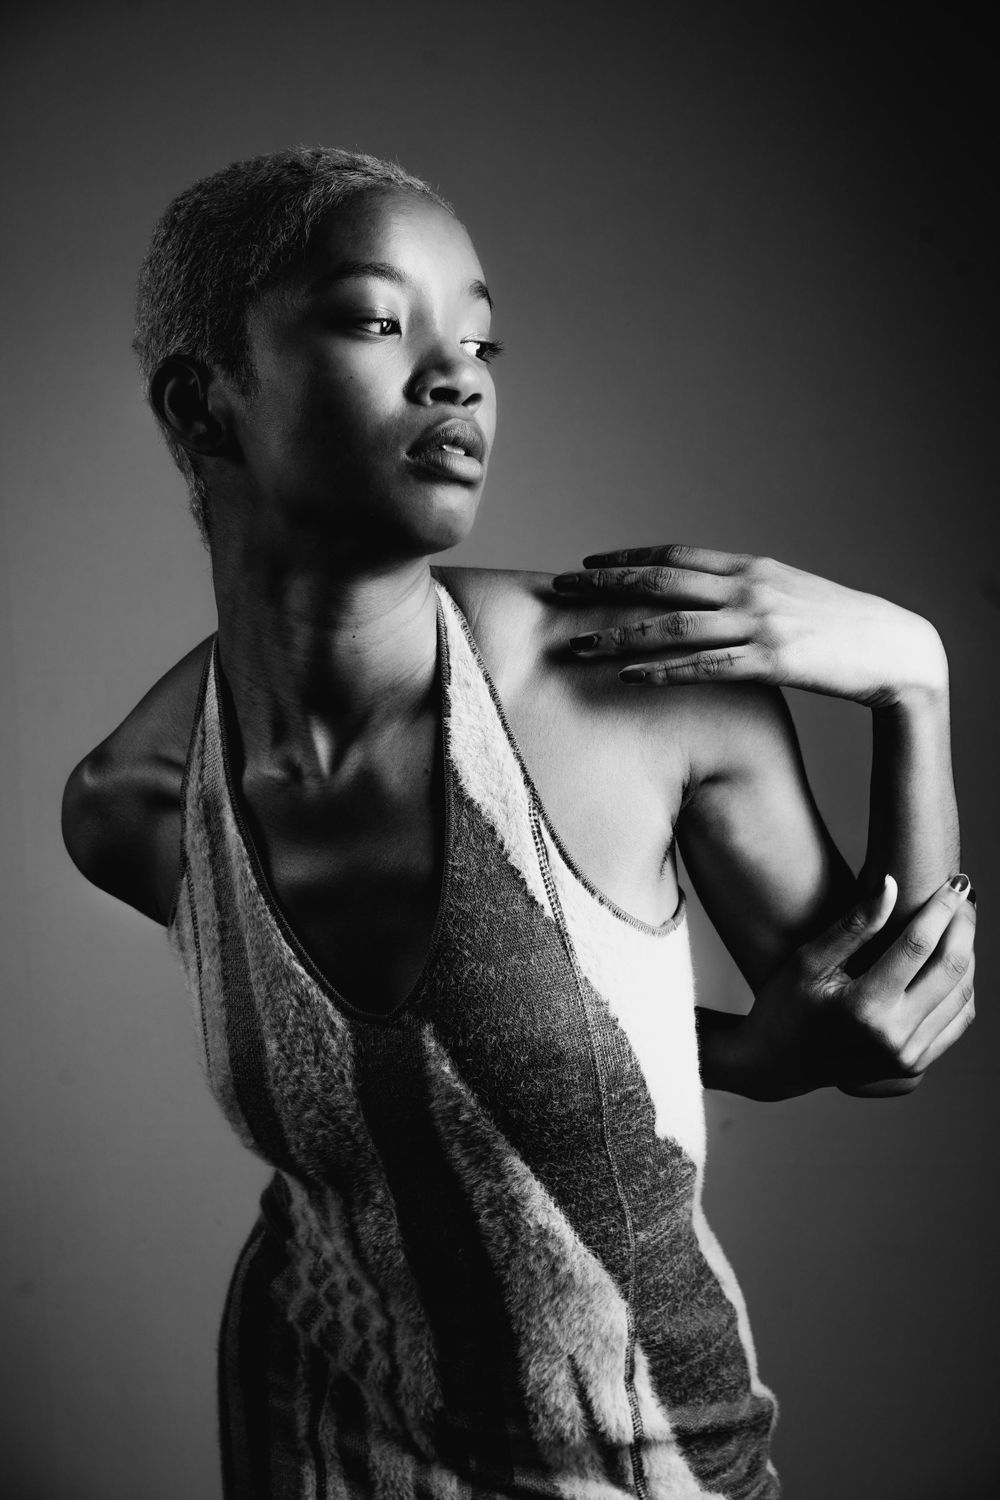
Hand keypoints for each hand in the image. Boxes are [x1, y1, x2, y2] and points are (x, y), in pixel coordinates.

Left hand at [553, 544, 947, 707]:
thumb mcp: (791, 593)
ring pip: (673, 626)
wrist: (898, 650)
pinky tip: (628, 676)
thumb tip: (706, 596)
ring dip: (619, 636)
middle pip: (662, 581)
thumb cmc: (841, 627)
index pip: (676, 554)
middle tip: (559, 590)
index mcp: (753, 566)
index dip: (628, 558)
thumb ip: (747, 590)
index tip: (588, 565)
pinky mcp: (771, 661)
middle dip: (605, 587)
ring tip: (577, 646)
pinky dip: (662, 671)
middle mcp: (750, 587)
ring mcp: (760, 623)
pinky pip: (704, 667)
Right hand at [731, 874, 975, 1100]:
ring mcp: (907, 1056)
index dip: (941, 908)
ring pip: (962, 995)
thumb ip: (854, 925)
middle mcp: (892, 1036)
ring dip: (967, 953)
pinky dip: (963, 987)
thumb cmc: (785, 1005)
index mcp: (864, 1007)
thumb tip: (891, 884)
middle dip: (963, 926)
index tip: (954, 881)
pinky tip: (952, 961)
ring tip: (958, 923)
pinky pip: (957, 1021)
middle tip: (963, 896)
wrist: (777, 1063)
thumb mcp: (809, 960)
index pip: (918, 946)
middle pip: (951, 969)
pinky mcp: (914, 1066)